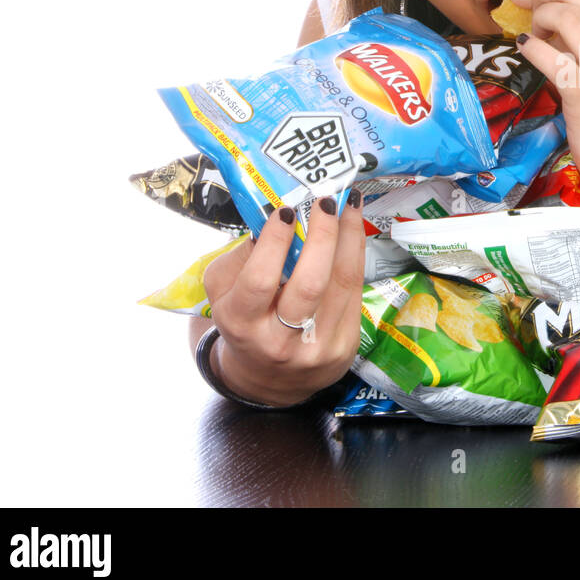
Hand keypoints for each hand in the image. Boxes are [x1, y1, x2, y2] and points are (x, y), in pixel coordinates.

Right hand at [202, 195, 365, 406]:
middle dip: (323, 236)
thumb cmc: (245, 320)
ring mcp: (317, 347)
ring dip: (349, 236)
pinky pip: (355, 291)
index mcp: (242, 323)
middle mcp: (280, 341)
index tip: (287, 210)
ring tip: (349, 204)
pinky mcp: (345, 346)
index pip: (260, 280)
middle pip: (310, 284)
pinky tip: (354, 231)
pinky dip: (356, 255)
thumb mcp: (223, 292)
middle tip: (326, 201)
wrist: (269, 378)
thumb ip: (241, 256)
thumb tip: (276, 219)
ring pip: (342, 283)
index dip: (275, 242)